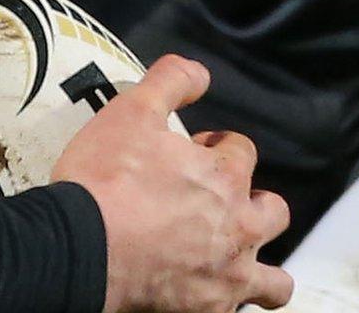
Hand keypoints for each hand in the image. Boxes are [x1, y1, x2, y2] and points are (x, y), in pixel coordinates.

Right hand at [51, 55, 292, 311]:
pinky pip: (235, 312)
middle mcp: (239, 226)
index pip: (241, 152)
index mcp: (223, 177)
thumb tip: (198, 70)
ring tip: (235, 265)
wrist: (83, 245)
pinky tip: (203, 295)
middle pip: (273, 212)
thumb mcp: (130, 113)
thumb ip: (169, 83)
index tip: (194, 152)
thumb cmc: (105, 180)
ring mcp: (229, 274)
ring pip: (275, 280)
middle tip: (217, 203)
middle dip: (254, 203)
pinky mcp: (208, 309)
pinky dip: (225, 303)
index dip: (218, 148)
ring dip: (264, 271)